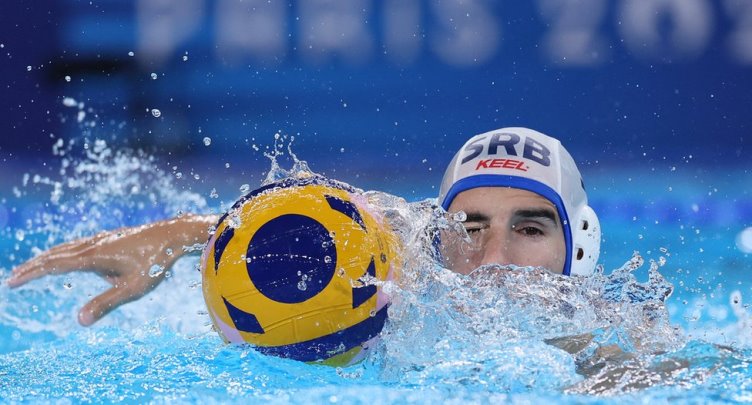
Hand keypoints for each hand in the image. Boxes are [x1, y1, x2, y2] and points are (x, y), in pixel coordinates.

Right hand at [6, 214, 216, 325]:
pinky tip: (71, 256)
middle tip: (14, 277)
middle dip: (34, 266)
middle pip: (56, 254)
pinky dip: (66, 251)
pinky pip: (81, 245)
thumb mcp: (133, 288)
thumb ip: (105, 303)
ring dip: (49, 257)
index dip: (31, 273)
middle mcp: (94, 244)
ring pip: (68, 248)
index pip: (54, 265)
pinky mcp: (113, 238)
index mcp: (93, 256)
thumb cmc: (157, 262)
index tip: (12, 281)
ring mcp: (103, 239)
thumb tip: (80, 321)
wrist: (176, 234)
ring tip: (36, 266)